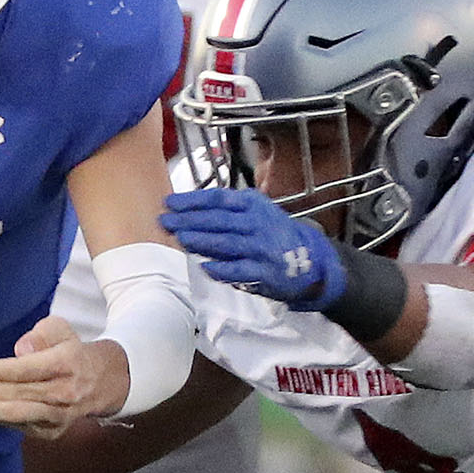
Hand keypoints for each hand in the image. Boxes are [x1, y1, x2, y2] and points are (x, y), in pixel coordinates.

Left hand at [0, 313, 130, 436]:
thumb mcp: (60, 329)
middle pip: (20, 393)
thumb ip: (41, 334)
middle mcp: (66, 392)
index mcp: (68, 363)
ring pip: (21, 414)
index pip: (26, 369)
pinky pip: (23, 426)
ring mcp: (61, 415)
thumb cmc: (70, 351)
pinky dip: (1, 419)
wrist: (100, 382)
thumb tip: (21, 350)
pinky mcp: (54, 431)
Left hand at [161, 186, 345, 307]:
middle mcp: (257, 224)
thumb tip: (188, 209)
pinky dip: (222, 269)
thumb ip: (227, 209)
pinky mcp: (263, 273)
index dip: (192, 200)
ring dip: (201, 241)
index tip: (170, 202)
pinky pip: (239, 271)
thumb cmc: (272, 234)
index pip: (218, 199)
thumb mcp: (256, 211)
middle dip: (189, 221)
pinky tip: (205, 266)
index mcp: (253, 205)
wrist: (308, 261)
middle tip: (165, 221)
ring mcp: (261, 249)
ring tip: (180, 238)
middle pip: (218, 220)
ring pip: (226, 243)